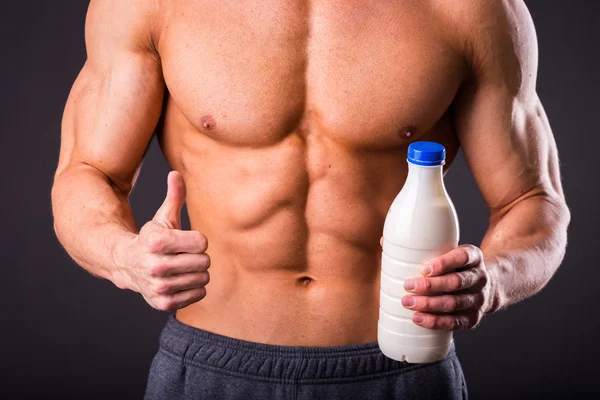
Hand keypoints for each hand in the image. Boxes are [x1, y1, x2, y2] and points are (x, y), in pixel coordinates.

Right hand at [114, 171, 209, 310]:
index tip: (184, 241)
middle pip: (204, 262)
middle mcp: (155, 266)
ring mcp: (159, 287)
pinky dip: (194, 288)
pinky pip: (199, 294)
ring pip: (203, 278)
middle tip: (182, 256)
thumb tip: (176, 174)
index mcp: (156, 241)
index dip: (197, 240)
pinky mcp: (164, 303)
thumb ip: (173, 197)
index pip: (202, 243)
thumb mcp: (162, 218)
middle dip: (197, 257)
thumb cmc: (151, 239)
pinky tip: (178, 281)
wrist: (127, 266)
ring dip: (196, 273)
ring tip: (179, 268)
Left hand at [402, 245, 491, 329]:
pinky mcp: (473, 318)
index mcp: (474, 257)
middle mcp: (480, 278)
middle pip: (456, 282)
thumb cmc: (457, 267)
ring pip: (454, 303)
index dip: (443, 263)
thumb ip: (422, 247)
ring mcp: (478, 299)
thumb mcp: (449, 251)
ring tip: (408, 302)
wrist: (488, 287)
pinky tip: (418, 318)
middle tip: (407, 285)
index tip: (423, 269)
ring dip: (429, 304)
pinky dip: (436, 321)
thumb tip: (383, 240)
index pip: (462, 257)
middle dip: (430, 286)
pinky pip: (455, 322)